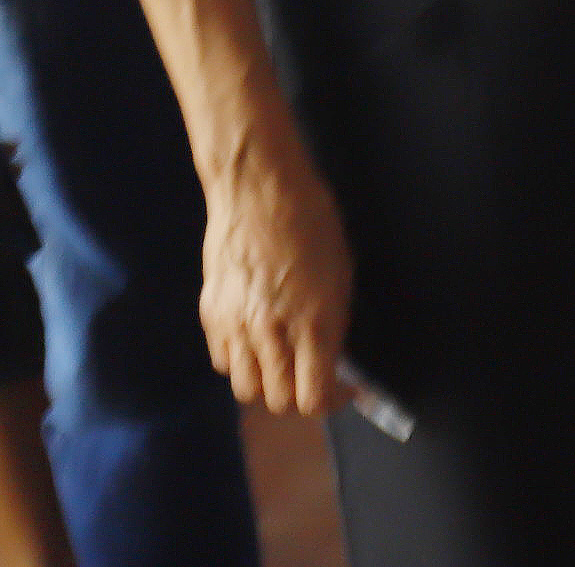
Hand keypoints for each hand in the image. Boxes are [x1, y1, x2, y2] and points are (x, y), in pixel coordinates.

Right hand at [201, 135, 352, 416]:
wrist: (258, 193)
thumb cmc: (314, 225)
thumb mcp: (341, 275)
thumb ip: (334, 324)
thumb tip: (332, 359)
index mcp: (313, 323)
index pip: (312, 398)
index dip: (331, 403)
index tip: (344, 392)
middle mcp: (270, 334)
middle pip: (278, 402)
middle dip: (300, 397)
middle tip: (314, 378)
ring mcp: (235, 328)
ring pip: (245, 390)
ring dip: (268, 385)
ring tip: (284, 364)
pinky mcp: (210, 316)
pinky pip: (223, 361)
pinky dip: (241, 363)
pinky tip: (256, 342)